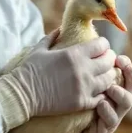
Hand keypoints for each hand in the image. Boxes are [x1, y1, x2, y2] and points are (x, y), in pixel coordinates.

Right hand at [2, 29, 118, 117]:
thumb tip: (59, 29)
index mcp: (74, 54)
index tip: (100, 47)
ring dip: (108, 76)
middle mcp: (83, 69)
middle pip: (109, 61)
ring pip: (109, 79)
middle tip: (105, 61)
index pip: (102, 44)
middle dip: (109, 59)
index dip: (103, 45)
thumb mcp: (40, 48)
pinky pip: (101, 97)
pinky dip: (102, 93)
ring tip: (103, 76)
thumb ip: (52, 37)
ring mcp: (83, 87)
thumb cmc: (29, 69)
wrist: (22, 94)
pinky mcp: (81, 103)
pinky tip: (98, 91)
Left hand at [71, 55, 131, 132]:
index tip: (119, 57)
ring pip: (126, 103)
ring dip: (120, 93)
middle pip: (131, 86)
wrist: (64, 132)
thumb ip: (81, 65)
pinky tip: (101, 104)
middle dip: (129, 74)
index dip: (126, 65)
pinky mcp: (102, 131)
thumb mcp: (77, 82)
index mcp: (112, 88)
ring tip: (111, 87)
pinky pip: (109, 122)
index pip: (126, 73)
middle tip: (121, 65)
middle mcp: (116, 102)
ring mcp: (112, 117)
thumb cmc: (73, 102)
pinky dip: (107, 112)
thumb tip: (74, 40)